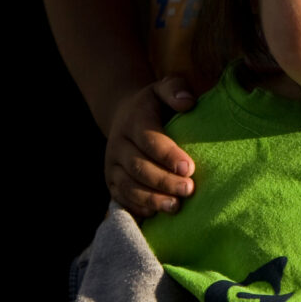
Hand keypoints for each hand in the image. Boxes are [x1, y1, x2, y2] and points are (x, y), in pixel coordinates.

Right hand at [105, 75, 196, 217]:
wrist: (123, 114)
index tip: (189, 168)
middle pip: (139, 167)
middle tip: (189, 190)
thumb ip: (175, 89)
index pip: (149, 140)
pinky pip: (122, 199)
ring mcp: (112, 165)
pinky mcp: (111, 182)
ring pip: (129, 187)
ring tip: (176, 207)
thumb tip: (188, 102)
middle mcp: (118, 144)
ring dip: (152, 199)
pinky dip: (138, 208)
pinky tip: (157, 214)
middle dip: (164, 181)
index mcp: (133, 120)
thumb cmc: (153, 104)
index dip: (168, 155)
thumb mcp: (163, 88)